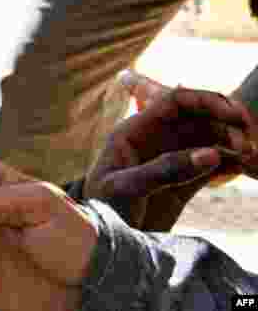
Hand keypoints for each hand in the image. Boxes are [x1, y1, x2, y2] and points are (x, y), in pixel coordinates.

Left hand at [85, 84, 257, 230]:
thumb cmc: (103, 209)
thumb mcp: (127, 188)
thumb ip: (166, 170)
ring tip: (253, 160)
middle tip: (247, 146)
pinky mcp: (184, 181)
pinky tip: (249, 168)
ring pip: (209, 141)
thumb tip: (211, 153)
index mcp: (135, 130)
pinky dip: (232, 164)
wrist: (103, 244)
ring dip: (233, 145)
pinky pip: (213, 165)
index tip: (236, 116)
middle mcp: (155, 139)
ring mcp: (171, 159)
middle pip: (198, 119)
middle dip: (226, 126)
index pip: (174, 102)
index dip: (206, 101)